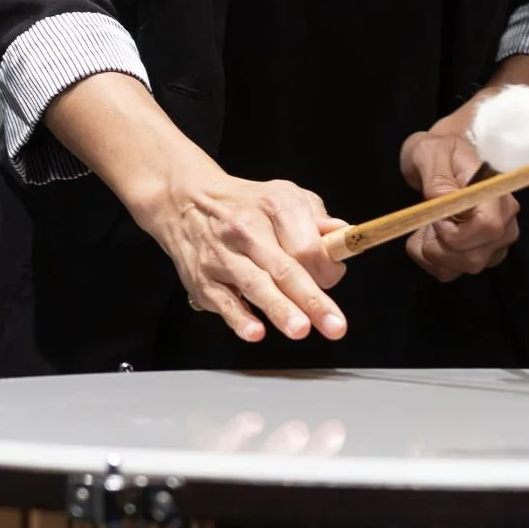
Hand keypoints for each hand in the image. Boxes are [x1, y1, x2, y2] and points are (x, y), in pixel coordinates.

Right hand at [137, 166, 348, 347]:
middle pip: (285, 268)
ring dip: (279, 309)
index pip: (307, 244)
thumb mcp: (285, 195)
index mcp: (274, 207)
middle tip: (334, 325)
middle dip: (312, 299)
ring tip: (300, 329)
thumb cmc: (247, 206)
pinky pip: (224, 301)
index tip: (333, 278)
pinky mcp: (203, 279)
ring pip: (255, 285)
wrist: (186, 201)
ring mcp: (223, 256)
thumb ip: (316, 218)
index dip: (327, 267)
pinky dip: (238, 318)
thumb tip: (342, 236)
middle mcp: (247, 231)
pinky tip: (254, 332)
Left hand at [398, 111, 521, 282]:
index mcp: (497, 194)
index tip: (436, 219)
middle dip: (438, 247)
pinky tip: (425, 237)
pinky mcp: (479, 255)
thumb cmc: (440, 152)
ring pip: (463, 268)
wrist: (442, 158)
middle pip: (475, 258)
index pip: (489, 228)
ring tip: (423, 226)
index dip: (457, 233)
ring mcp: (493, 243)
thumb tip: (442, 200)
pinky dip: (430, 261)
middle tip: (423, 222)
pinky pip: (452, 272)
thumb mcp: (430, 152)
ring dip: (432, 253)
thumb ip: (436, 176)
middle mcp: (504, 223)